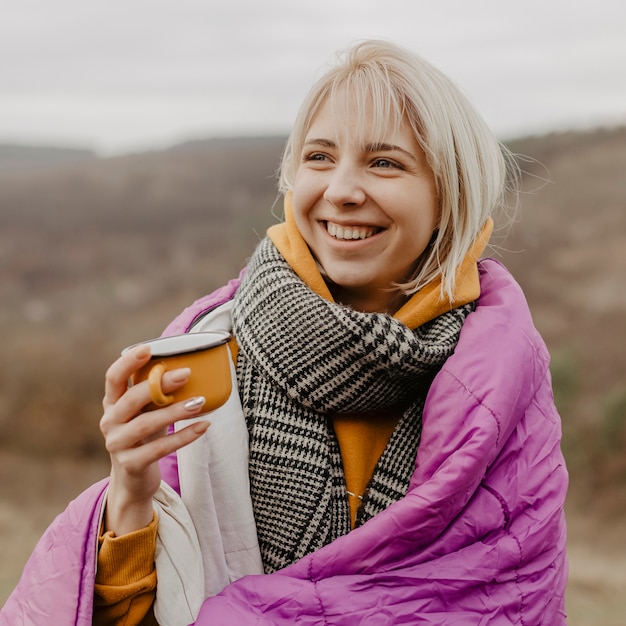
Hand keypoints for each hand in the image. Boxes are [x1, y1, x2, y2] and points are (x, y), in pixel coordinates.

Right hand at [100, 343, 209, 534]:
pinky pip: (159, 448)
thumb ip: (157, 394)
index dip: (127, 362)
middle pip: (131, 399)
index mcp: (112, 403)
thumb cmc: (145, 437)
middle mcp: (109, 422)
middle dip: (159, 384)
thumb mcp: (147, 412)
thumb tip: (190, 369)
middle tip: (186, 374)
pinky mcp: (131, 464)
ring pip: (146, 424)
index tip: (148, 348)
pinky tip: (203, 426)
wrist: (134, 481)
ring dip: (175, 411)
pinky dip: (184, 436)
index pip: (113, 378)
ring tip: (200, 402)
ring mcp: (117, 444)